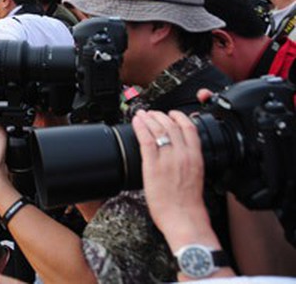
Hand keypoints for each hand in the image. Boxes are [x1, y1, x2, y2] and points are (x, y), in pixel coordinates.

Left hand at [132, 110, 211, 244]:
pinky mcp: (153, 165)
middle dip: (160, 115)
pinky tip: (136, 121)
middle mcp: (183, 155)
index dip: (179, 116)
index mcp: (196, 157)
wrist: (184, 219)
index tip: (172, 114)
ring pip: (158, 129)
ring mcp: (167, 159)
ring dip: (149, 118)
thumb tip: (180, 155)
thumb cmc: (189, 204)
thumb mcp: (196, 177)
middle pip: (171, 125)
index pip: (189, 128)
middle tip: (152, 113)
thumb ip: (189, 163)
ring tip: (143, 114)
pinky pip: (146, 140)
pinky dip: (140, 127)